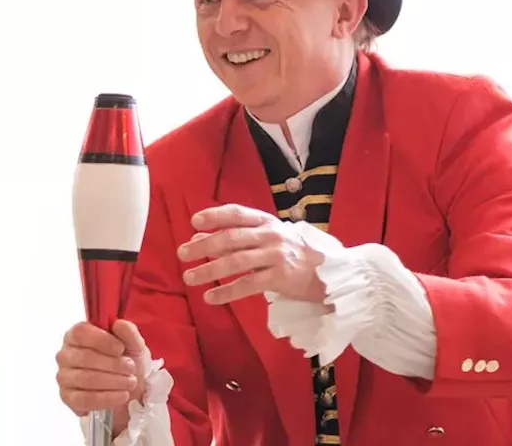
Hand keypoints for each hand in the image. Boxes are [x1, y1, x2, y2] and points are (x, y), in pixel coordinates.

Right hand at [55, 320, 146, 416]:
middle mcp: (65, 355)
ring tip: (130, 382)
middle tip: (131, 368)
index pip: (80, 333)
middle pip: (84, 357)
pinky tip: (122, 396)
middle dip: (113, 364)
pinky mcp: (68, 398)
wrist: (130, 390)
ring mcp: (64, 377)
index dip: (101, 340)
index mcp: (76, 336)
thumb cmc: (126, 362)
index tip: (120, 348)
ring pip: (86, 378)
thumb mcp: (134, 345)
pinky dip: (107, 398)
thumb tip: (118, 324)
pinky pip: (85, 399)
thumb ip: (129, 332)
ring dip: (113, 381)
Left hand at [178, 204, 325, 304]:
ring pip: (236, 262)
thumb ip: (233, 237)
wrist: (329, 272)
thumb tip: (197, 235)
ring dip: (209, 270)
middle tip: (182, 253)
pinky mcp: (280, 278)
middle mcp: (271, 235)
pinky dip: (226, 292)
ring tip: (189, 277)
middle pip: (231, 238)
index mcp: (266, 222)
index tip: (194, 221)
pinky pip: (247, 285)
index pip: (237, 214)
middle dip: (203, 246)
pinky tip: (210, 297)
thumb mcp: (264, 238)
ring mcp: (276, 256)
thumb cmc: (290, 252)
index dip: (214, 215)